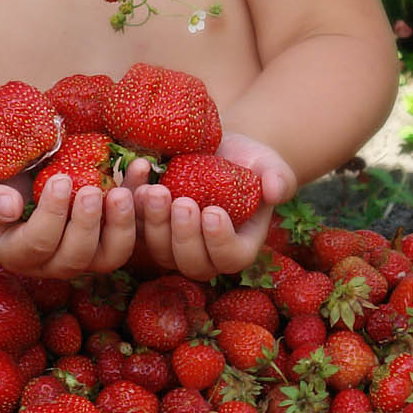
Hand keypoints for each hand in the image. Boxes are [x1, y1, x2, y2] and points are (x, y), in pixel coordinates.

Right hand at [0, 172, 138, 277]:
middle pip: (77, 257)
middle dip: (88, 225)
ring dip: (122, 225)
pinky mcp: (109, 237)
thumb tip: (10, 208)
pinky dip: (140, 201)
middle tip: (95, 190)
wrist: (17, 174)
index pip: (37, 245)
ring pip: (110, 255)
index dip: (51, 216)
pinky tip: (142, 169)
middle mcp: (53, 263)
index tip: (59, 180)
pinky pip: (130, 229)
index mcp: (18, 254)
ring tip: (124, 191)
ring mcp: (85, 254)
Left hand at [133, 132, 295, 280]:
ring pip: (159, 250)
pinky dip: (133, 204)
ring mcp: (173, 245)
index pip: (231, 257)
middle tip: (181, 202)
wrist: (218, 150)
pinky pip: (135, 226)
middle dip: (184, 235)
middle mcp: (205, 254)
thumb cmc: (249, 162)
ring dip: (154, 224)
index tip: (213, 212)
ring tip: (155, 190)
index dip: (220, 242)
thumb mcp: (269, 165)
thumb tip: (275, 190)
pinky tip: (139, 175)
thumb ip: (279, 178)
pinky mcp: (148, 228)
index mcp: (239, 246)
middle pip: (191, 263)